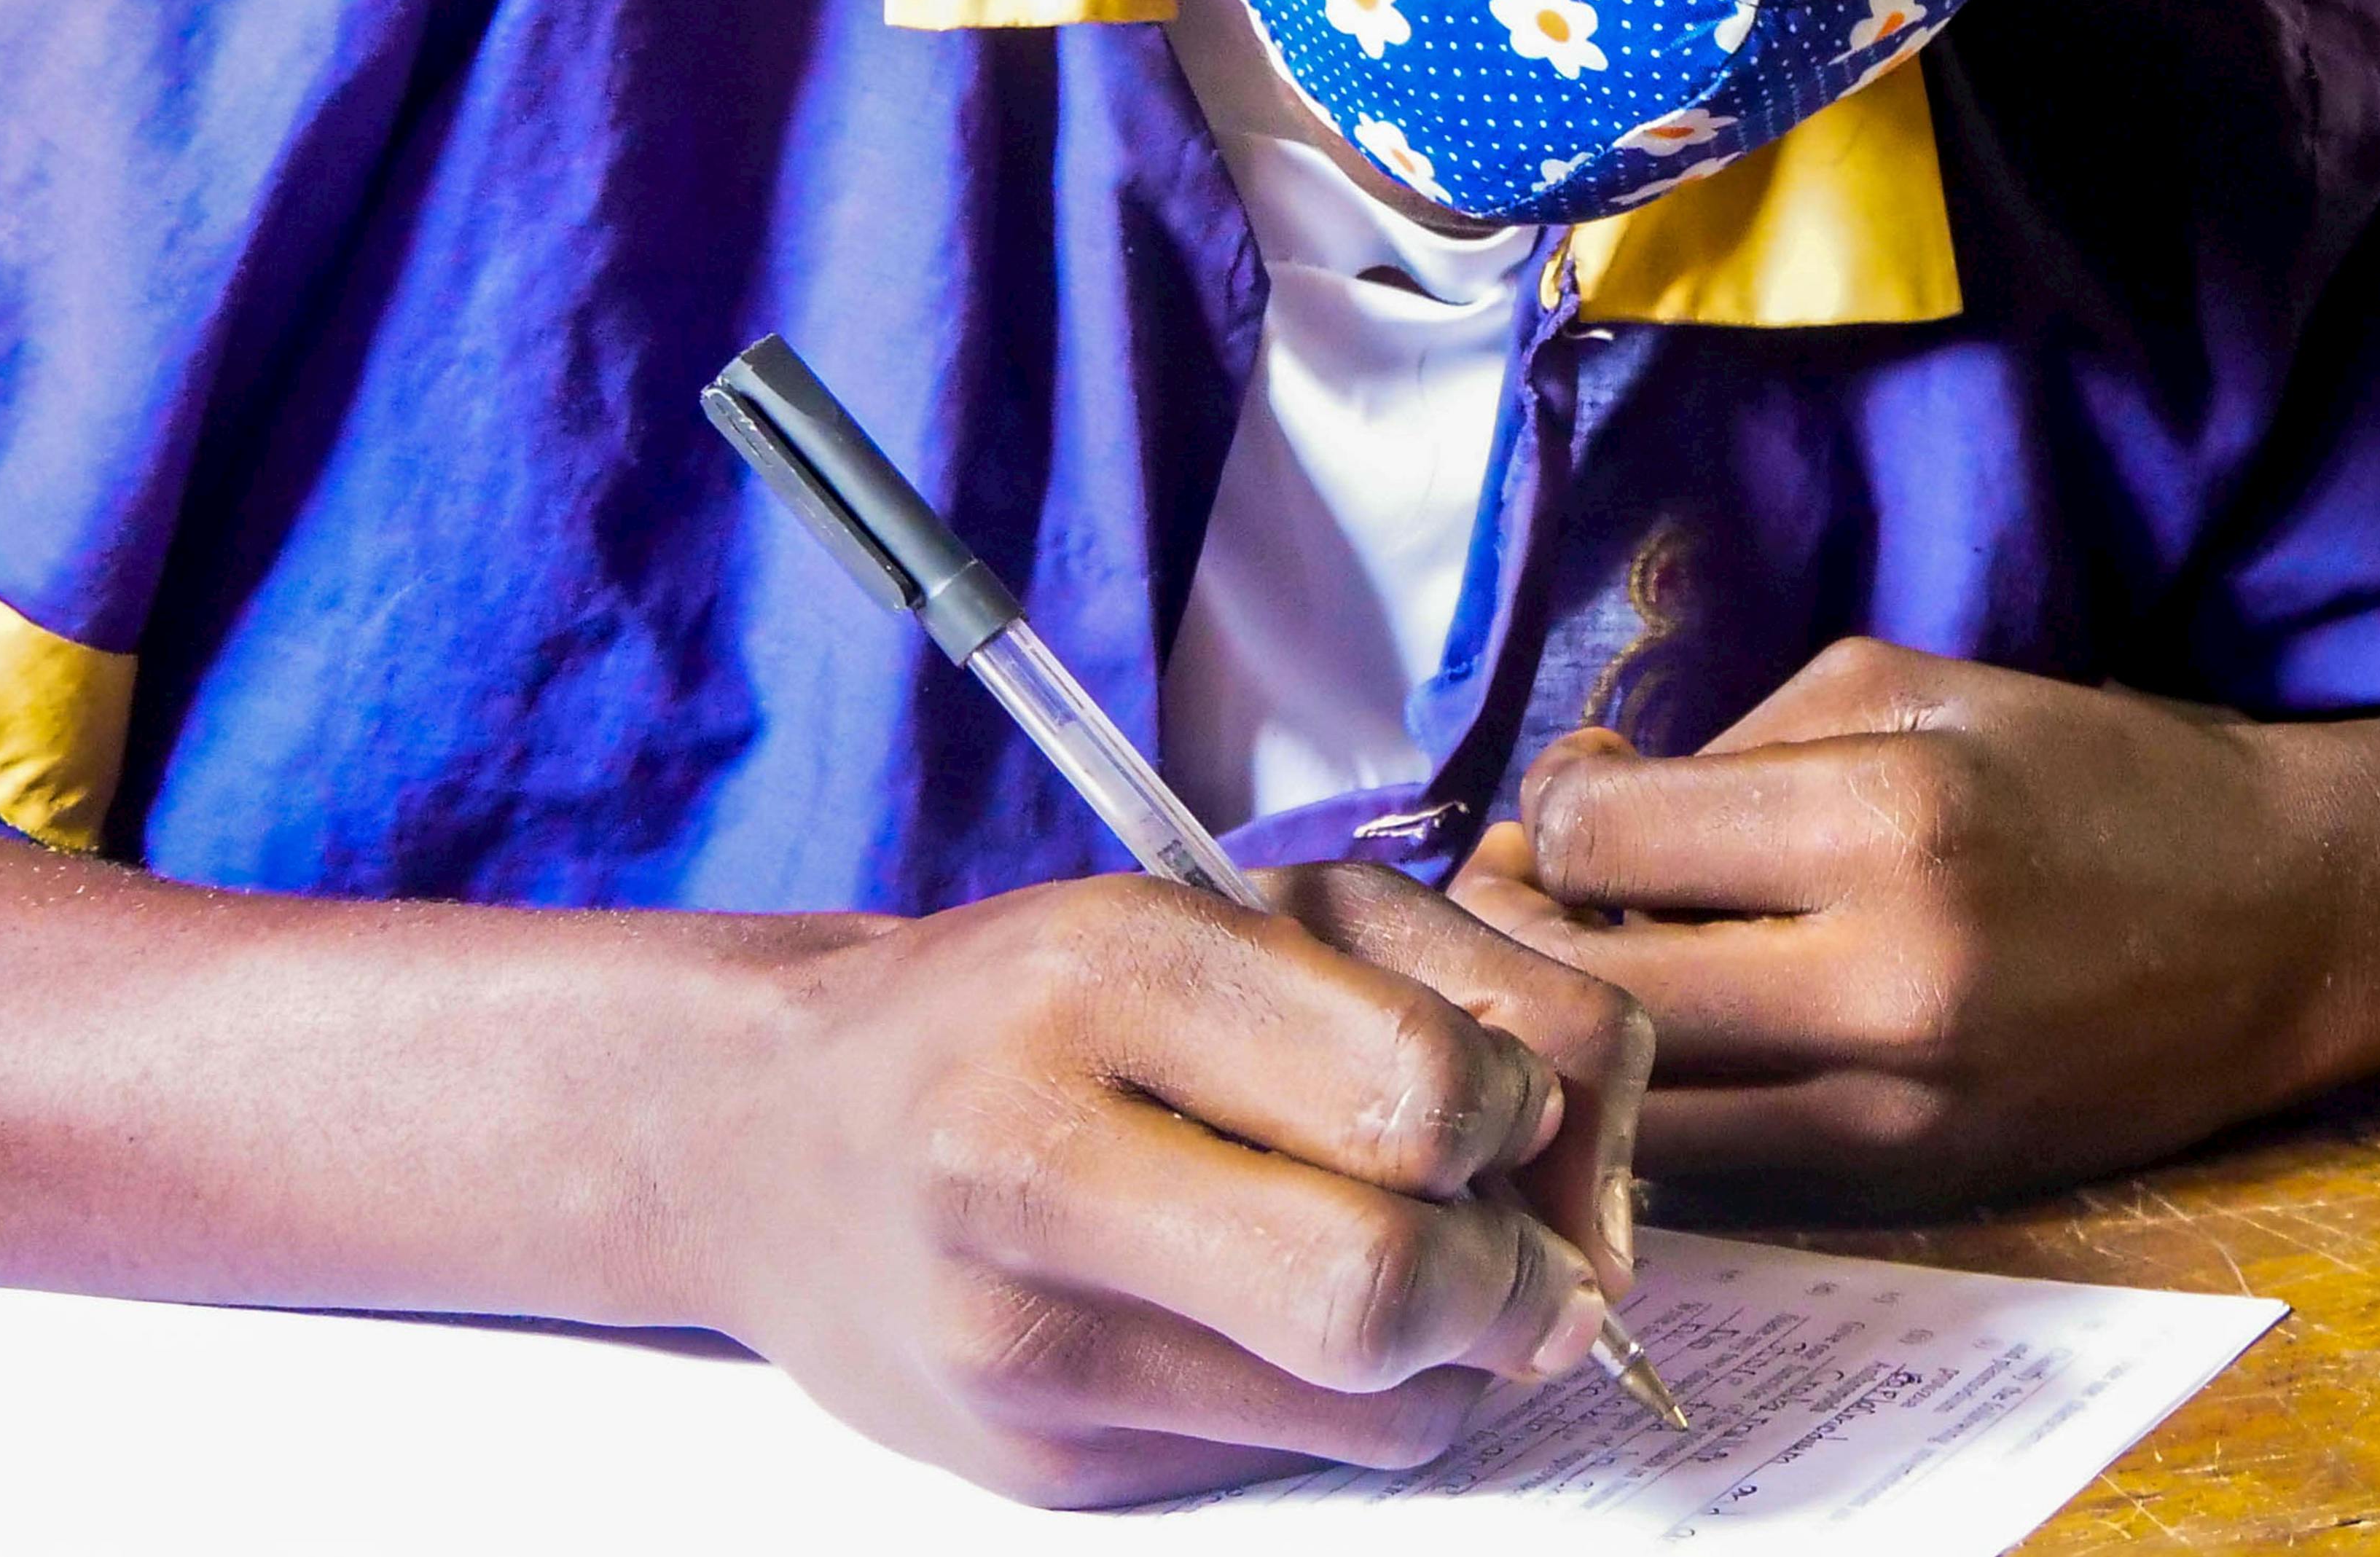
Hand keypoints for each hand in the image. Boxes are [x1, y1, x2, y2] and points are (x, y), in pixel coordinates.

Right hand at [687, 867, 1654, 1505]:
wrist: (784, 1139)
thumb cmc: (1062, 1005)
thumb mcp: (1267, 914)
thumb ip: (1477, 998)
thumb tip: (1595, 1210)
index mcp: (1108, 968)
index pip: (1418, 1092)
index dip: (1523, 1115)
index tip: (1505, 1109)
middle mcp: (1033, 1153)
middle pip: (1389, 1288)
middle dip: (1518, 1282)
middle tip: (1525, 1256)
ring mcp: (1021, 1335)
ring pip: (1374, 1410)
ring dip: (1459, 1358)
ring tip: (1413, 1275)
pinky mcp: (1037, 1465)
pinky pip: (1297, 1464)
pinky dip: (1357, 1409)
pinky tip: (1291, 1327)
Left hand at [1454, 641, 2357, 1210]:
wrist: (2294, 923)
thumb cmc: (2102, 779)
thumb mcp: (1919, 688)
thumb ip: (1733, 740)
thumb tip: (1577, 806)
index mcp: (1893, 820)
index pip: (1602, 837)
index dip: (1554, 813)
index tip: (1582, 803)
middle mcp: (1889, 981)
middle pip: (1592, 998)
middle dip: (1522, 946)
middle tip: (1525, 908)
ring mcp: (1901, 1109)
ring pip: (1637, 1118)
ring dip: (1579, 1054)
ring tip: (1589, 989)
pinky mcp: (1915, 1187)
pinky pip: (1722, 1176)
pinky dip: (1665, 1122)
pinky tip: (1677, 1057)